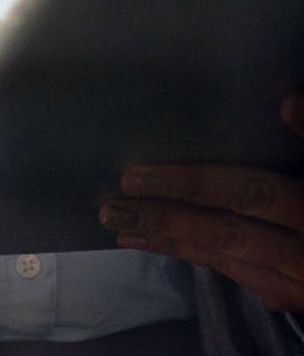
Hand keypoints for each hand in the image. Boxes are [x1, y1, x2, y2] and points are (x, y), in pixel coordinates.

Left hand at [99, 91, 303, 311]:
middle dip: (166, 220)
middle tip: (109, 203)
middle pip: (229, 233)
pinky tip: (167, 247)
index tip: (136, 173)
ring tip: (121, 226)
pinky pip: (245, 278)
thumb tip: (287, 98)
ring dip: (172, 244)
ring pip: (230, 261)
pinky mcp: (300, 295)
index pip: (250, 193)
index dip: (193, 183)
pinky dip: (201, 261)